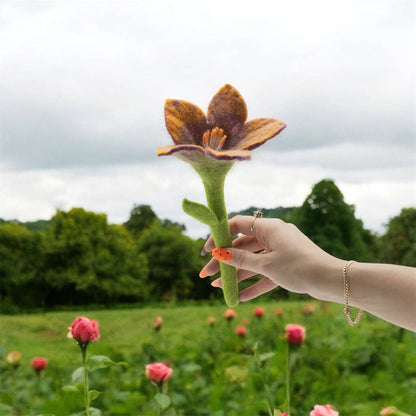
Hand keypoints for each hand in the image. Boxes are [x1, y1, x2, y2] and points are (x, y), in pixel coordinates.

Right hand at [201, 215, 344, 301]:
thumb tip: (219, 253)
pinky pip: (265, 273)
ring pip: (252, 262)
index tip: (207, 251)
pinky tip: (239, 298)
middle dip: (224, 261)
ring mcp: (280, 251)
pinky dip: (253, 284)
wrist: (331, 281)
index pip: (237, 225)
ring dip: (235, 275)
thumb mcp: (266, 264)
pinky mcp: (285, 265)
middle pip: (242, 246)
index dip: (219, 236)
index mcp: (269, 227)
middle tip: (205, 275)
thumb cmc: (299, 267)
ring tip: (216, 288)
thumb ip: (241, 259)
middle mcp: (273, 236)